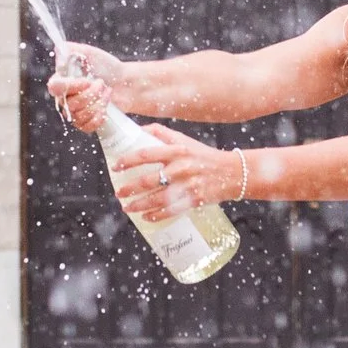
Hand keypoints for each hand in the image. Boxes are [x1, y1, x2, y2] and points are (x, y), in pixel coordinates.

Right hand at [47, 42, 122, 131]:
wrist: (125, 83)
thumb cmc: (107, 67)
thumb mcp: (89, 52)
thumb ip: (71, 49)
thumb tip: (58, 50)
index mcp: (62, 80)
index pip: (54, 87)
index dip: (71, 86)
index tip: (87, 81)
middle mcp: (65, 98)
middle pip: (70, 104)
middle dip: (91, 94)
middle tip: (101, 83)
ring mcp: (74, 112)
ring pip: (80, 116)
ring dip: (98, 103)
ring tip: (106, 92)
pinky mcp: (85, 123)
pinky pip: (86, 126)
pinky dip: (99, 117)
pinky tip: (106, 108)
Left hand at [112, 125, 239, 221]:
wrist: (232, 172)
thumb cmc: (203, 155)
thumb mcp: (184, 140)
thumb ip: (160, 133)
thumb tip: (137, 130)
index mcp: (176, 151)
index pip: (146, 154)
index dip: (127, 161)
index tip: (115, 166)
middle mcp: (181, 167)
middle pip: (148, 181)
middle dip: (129, 188)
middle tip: (118, 192)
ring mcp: (187, 185)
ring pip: (157, 198)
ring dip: (138, 205)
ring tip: (126, 207)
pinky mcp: (194, 200)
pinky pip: (171, 211)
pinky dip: (156, 215)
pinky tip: (146, 217)